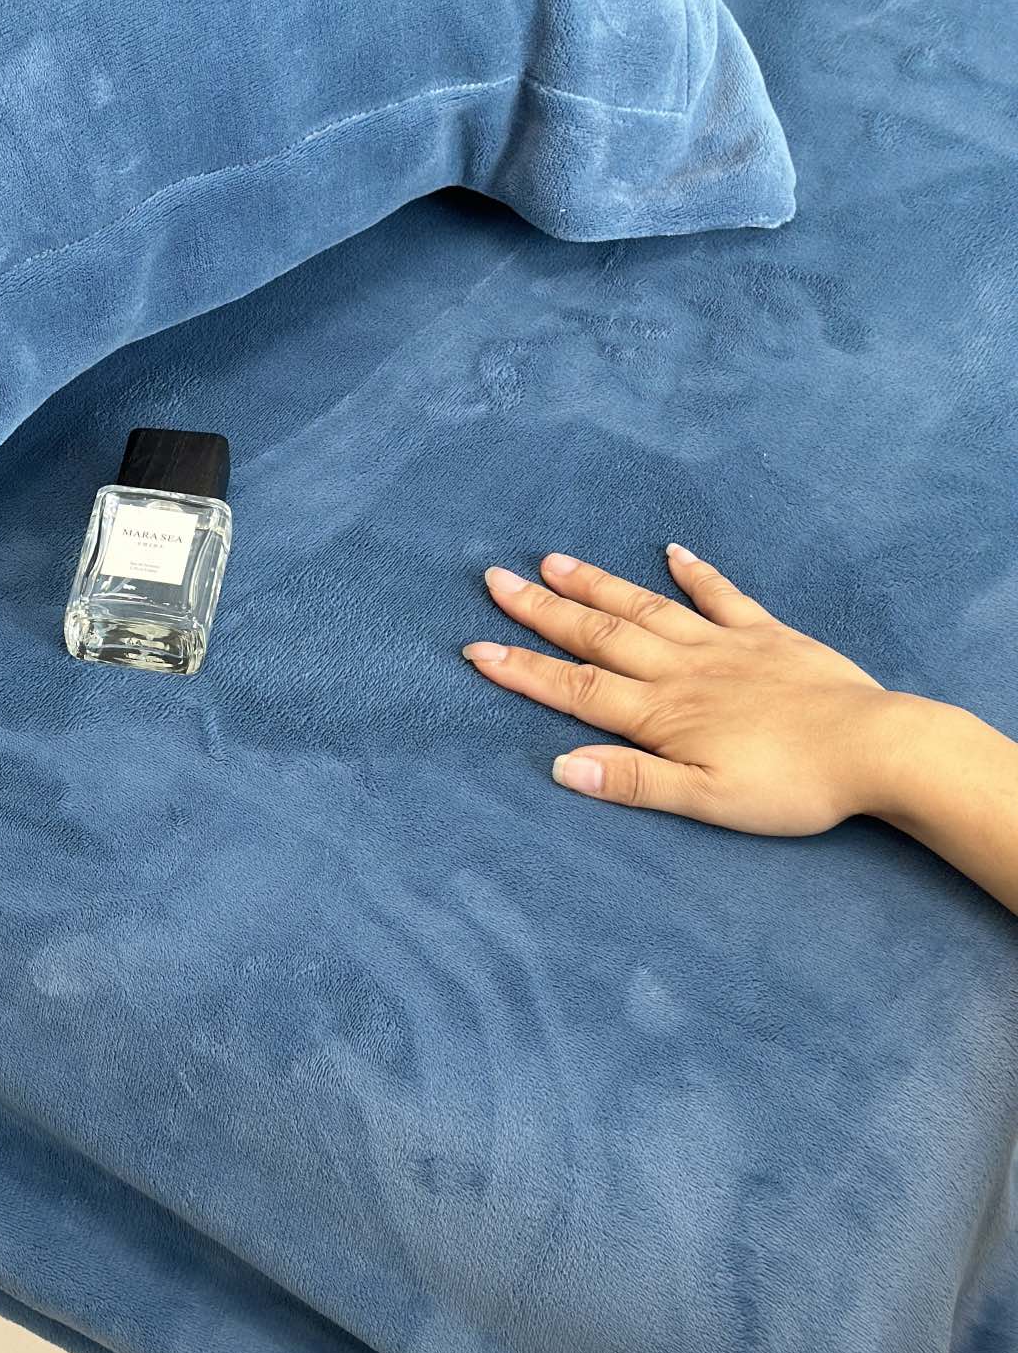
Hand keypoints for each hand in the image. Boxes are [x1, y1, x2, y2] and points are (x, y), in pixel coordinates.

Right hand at [461, 545, 904, 835]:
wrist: (876, 748)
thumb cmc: (790, 787)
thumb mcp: (705, 800)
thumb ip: (633, 781)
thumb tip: (560, 765)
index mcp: (662, 714)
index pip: (576, 690)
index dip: (523, 670)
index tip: (475, 648)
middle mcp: (682, 670)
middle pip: (599, 636)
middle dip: (542, 611)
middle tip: (494, 580)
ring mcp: (724, 646)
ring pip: (646, 608)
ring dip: (598, 584)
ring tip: (553, 560)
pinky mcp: (768, 636)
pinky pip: (723, 596)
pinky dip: (695, 573)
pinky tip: (673, 552)